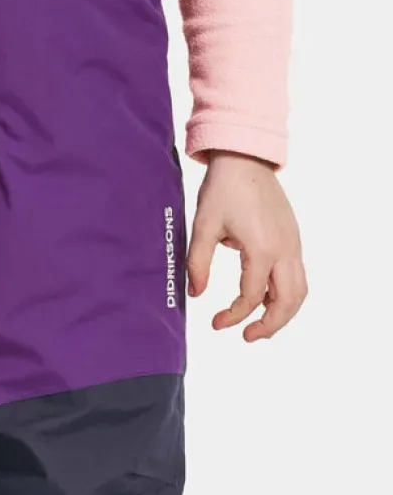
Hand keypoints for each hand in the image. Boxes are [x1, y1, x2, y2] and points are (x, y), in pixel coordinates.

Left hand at [186, 150, 306, 340]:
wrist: (246, 158)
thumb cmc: (223, 189)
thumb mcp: (204, 226)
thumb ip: (198, 263)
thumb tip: (196, 295)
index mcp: (262, 248)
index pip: (252, 296)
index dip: (234, 315)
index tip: (215, 323)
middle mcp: (285, 249)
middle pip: (288, 301)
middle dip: (270, 325)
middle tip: (247, 336)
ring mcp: (294, 244)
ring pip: (300, 290)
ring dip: (283, 312)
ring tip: (260, 324)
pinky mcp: (294, 238)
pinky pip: (298, 275)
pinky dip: (286, 294)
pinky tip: (266, 299)